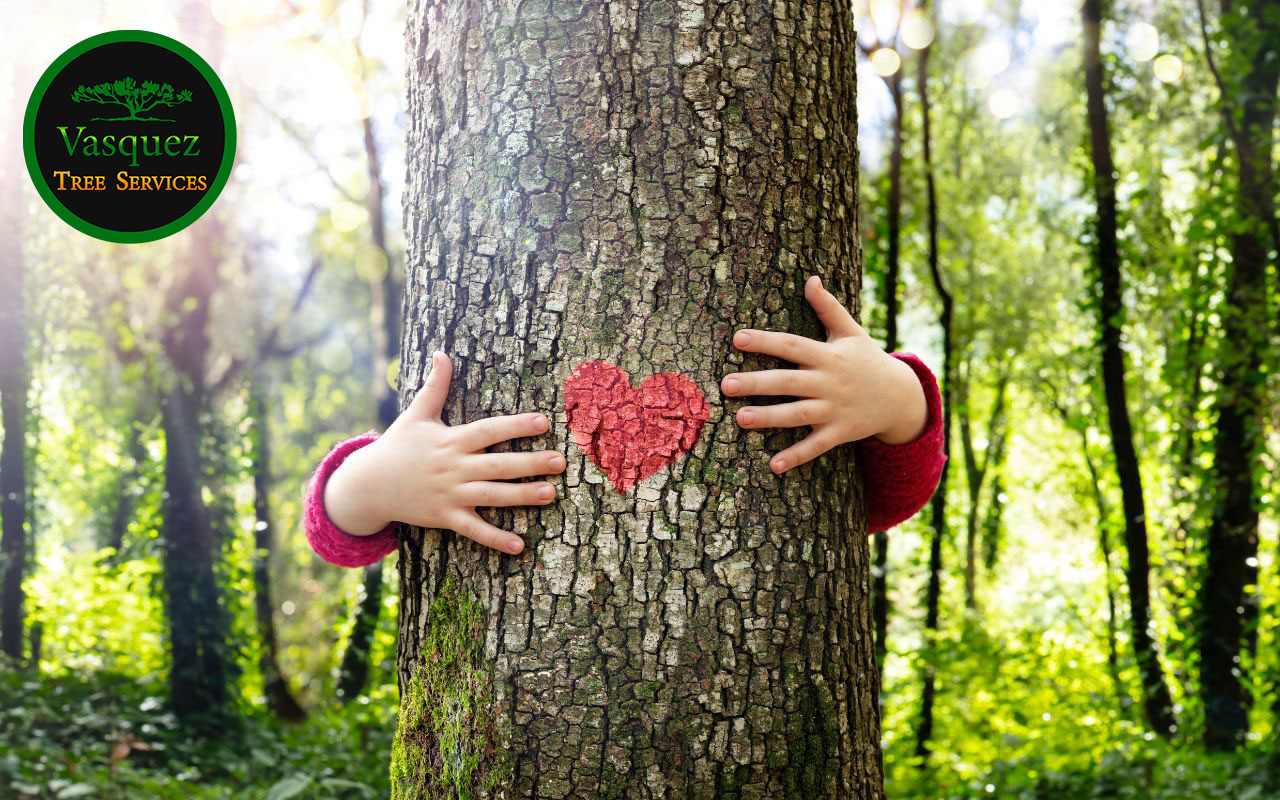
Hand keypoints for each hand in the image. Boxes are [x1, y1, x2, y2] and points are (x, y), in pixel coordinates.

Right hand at [323, 351, 564, 554]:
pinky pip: (474, 530)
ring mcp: (450, 495)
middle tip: (560, 461)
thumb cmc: (397, 446)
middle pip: (498, 465)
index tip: (543, 421)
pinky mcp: (445, 517)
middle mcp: (454, 468)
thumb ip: (434, 386)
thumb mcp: (416, 414)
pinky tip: (520, 546)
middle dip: (530, 463)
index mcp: (450, 440)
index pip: (488, 431)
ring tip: (551, 493)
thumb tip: (442, 353)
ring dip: (522, 496)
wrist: (368, 485)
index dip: (515, 425)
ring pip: (492, 496)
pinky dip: (495, 539)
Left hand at [721, 275, 928, 473]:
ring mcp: (835, 409)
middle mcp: (830, 382)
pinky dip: (796, 456)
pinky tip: (772, 466)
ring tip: (740, 419)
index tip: (738, 338)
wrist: (901, 396)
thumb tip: (810, 278)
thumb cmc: (867, 360)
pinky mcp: (841, 432)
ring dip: (769, 418)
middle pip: (789, 382)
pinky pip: (816, 446)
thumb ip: (828, 307)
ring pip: (798, 415)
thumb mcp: (851, 332)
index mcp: (828, 355)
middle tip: (725, 384)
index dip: (766, 341)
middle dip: (757, 383)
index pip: (792, 345)